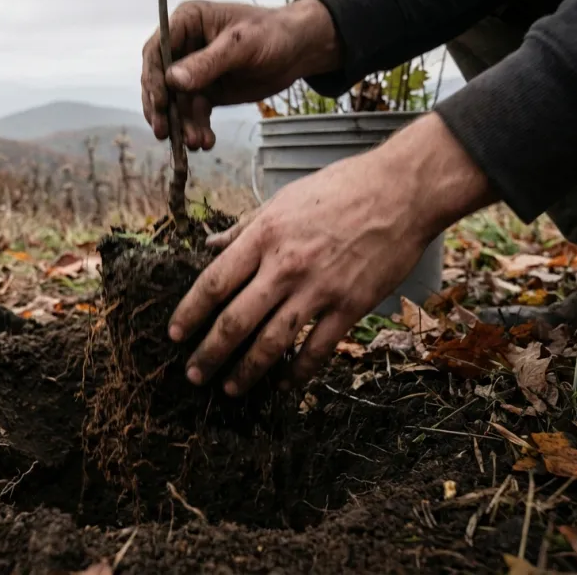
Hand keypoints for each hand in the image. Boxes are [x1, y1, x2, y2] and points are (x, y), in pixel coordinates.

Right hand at [141, 0, 338, 150]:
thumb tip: (172, 81)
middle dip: (163, 109)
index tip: (160, 103)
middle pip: (159, 80)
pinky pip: (194, 114)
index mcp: (186, 22)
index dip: (153, 78)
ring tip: (195, 143)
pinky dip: (197, 129)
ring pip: (176, 102)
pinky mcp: (206, 91)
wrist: (297, 51)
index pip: (157, 51)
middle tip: (164, 133)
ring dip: (182, 125)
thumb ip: (208, 63)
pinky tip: (205, 142)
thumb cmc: (272, 34)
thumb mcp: (241, 45)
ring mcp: (193, 71)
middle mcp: (183, 46)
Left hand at [168, 114, 497, 395]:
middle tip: (194, 374)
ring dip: (247, 371)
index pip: (214, 283)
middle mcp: (285, 266)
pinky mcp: (351, 306)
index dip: (189, 313)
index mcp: (264, 236)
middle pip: (235, 320)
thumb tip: (210, 245)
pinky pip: (317, 349)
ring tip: (231, 388)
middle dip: (210, 353)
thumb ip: (245, 228)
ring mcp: (319, 289)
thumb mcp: (284, 199)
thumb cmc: (341, 188)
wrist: (402, 190)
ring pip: (271, 342)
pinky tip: (285, 384)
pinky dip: (298, 371)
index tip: (175, 335)